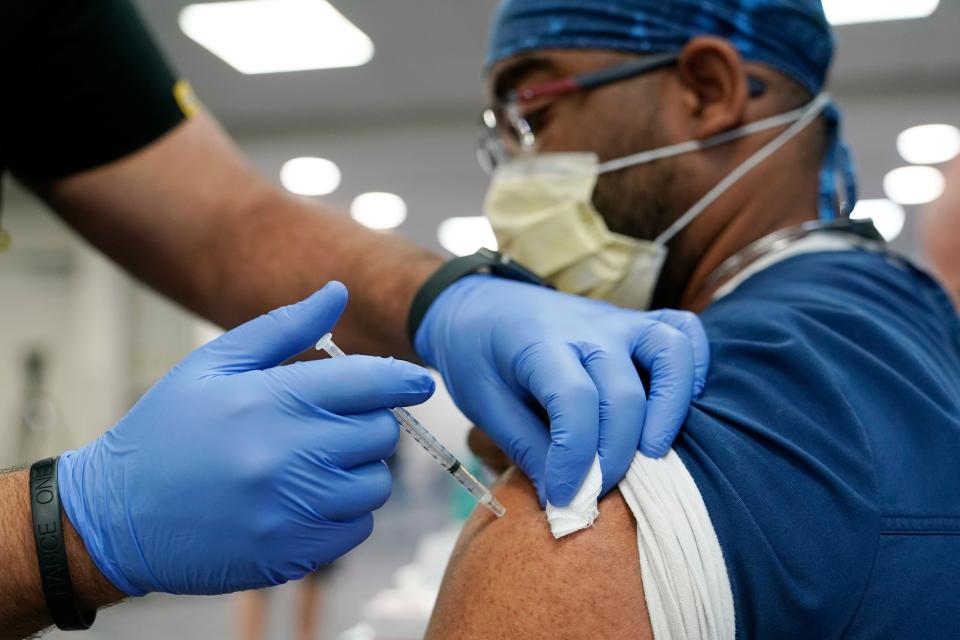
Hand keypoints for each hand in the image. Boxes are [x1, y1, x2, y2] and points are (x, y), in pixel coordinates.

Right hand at [58, 282, 434, 595]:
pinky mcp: (291, 554)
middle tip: (334, 424)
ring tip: (315, 464)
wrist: (115, 516)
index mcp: (273, 399)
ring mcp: (292, 510)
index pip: (370, 382)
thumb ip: (283, 327)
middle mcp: (290, 455)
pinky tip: (306, 501)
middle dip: (369, 424)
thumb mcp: (214, 364)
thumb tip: (337, 291)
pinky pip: (356, 530)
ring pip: (374, 485)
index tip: (419, 382)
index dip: (403, 379)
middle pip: (381, 434)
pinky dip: (344, 514)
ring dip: (358, 471)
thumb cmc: (167, 431)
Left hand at [415, 275, 708, 506]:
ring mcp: (616, 320)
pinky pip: (682, 331)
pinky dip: (693, 366)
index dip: (575, 459)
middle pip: (623, 392)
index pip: (574, 402)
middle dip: (616, 454)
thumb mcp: (484, 403)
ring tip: (652, 454)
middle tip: (598, 490)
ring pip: (669, 352)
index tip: (564, 497)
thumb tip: (564, 498)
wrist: (475, 303)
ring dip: (670, 409)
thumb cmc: (476, 355)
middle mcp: (586, 327)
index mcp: (538, 343)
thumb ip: (525, 447)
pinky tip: (680, 405)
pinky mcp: (633, 322)